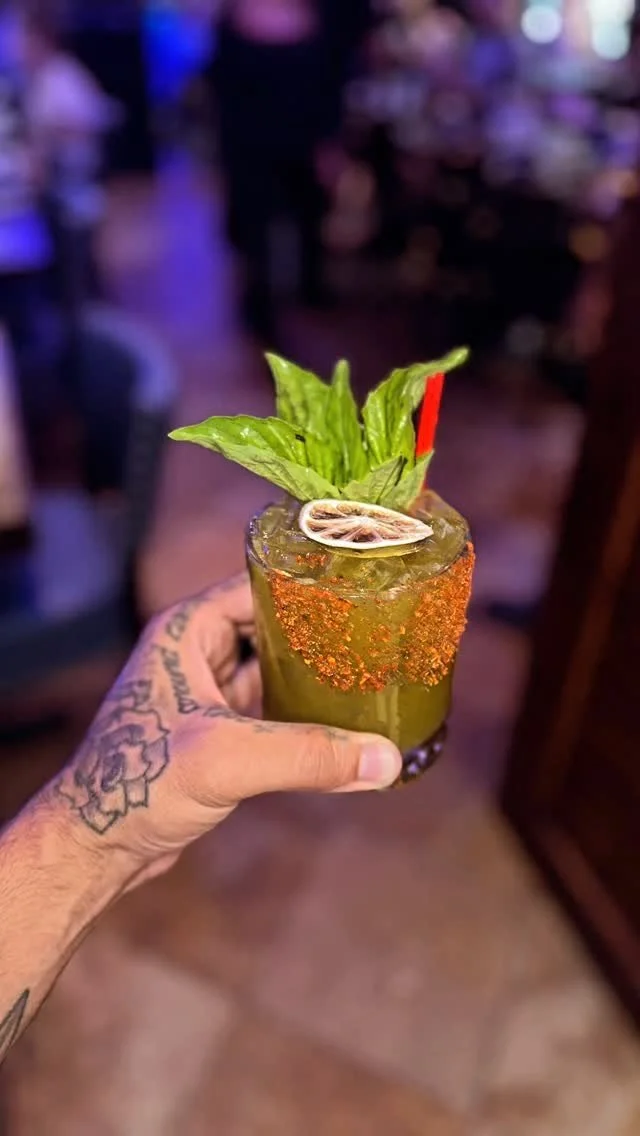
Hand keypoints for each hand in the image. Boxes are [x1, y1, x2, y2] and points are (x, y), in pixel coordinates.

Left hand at [52, 575, 401, 875]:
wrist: (96, 845)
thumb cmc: (134, 782)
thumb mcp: (226, 759)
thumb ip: (307, 755)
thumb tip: (385, 760)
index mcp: (189, 630)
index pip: (261, 585)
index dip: (310, 586)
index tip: (363, 591)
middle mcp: (197, 652)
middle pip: (274, 628)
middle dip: (323, 635)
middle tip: (381, 637)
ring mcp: (207, 694)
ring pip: (275, 672)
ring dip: (316, 679)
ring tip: (374, 677)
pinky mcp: (217, 734)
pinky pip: (271, 712)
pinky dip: (304, 718)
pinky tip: (342, 728)